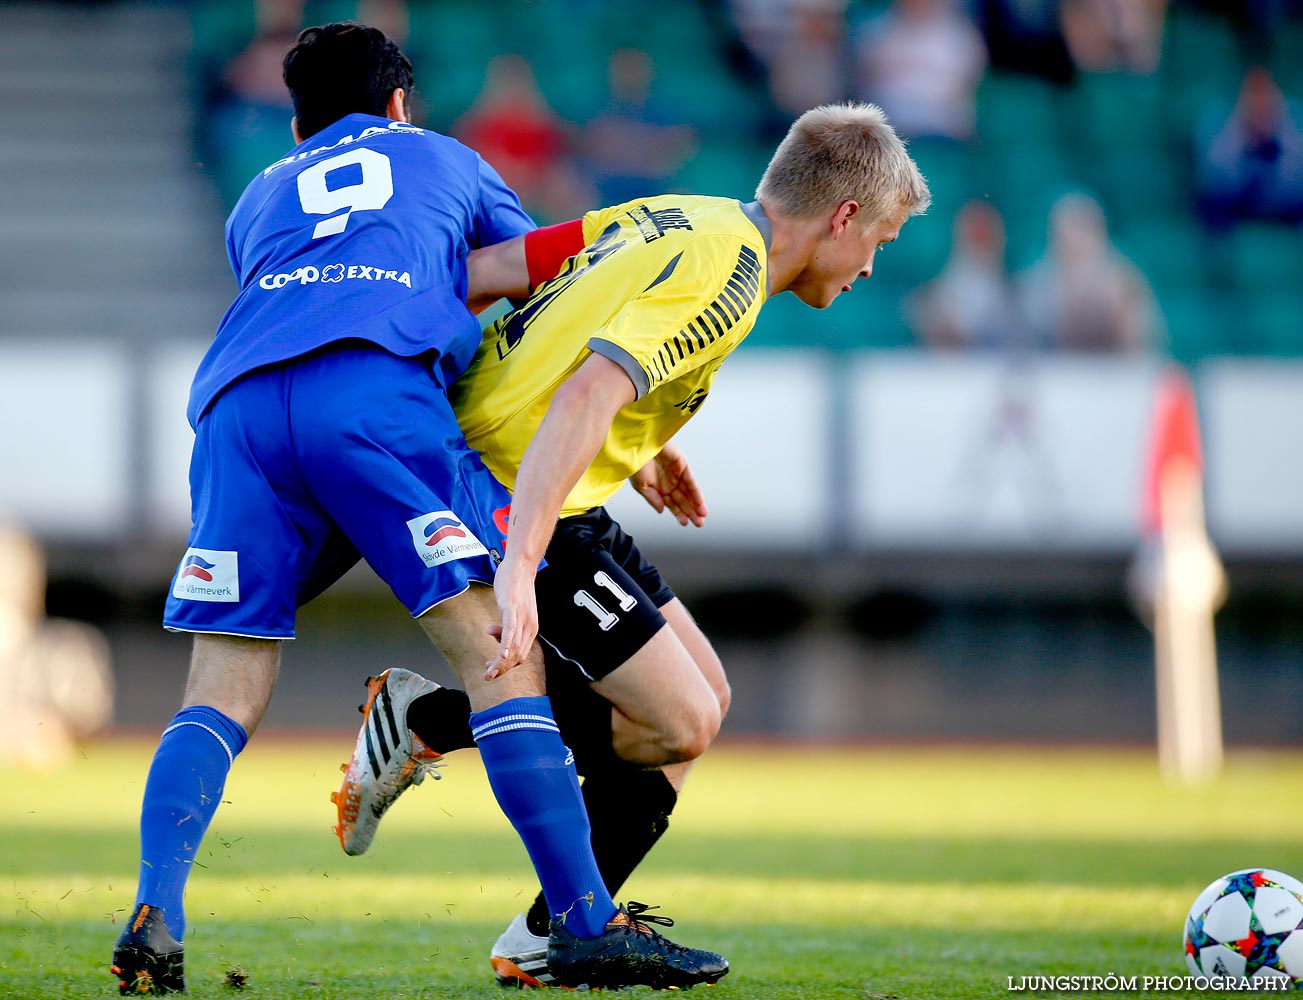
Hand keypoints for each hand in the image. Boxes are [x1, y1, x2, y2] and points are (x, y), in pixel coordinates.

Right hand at [484, 553, 538, 679]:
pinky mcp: (512, 608)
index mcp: (530, 629)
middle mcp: (529, 626)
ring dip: (500, 663)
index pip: (520, 656)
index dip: (506, 666)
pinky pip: (510, 630)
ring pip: (513, 647)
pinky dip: (505, 644)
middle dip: (501, 670)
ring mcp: (521, 618)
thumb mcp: (510, 610)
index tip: (492, 669)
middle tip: (487, 676)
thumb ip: (503, 624)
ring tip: (488, 671)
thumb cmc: (516, 588)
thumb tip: (490, 632)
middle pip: (517, 656)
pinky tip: (501, 655)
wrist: (521, 566)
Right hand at [630, 442, 707, 526]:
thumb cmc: (635, 462)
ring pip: (689, 493)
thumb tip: (662, 510)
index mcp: (658, 488)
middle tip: (698, 523)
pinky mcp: (682, 466)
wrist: (637, 445)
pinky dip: (695, 492)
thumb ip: (652, 499)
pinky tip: (699, 502)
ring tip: (701, 516)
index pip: (672, 504)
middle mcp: (668, 482)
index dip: (678, 514)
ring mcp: (676, 474)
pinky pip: (691, 481)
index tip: (685, 523)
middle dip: (690, 512)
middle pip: (682, 500)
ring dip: (696, 504)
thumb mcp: (641, 486)